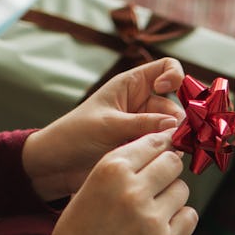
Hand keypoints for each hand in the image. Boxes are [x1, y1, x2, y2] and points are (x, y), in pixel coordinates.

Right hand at [21, 129, 196, 234]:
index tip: (162, 151)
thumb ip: (127, 161)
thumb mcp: (94, 181)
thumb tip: (169, 140)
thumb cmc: (85, 221)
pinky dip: (179, 219)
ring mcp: (150, 218)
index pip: (154, 142)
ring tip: (150, 209)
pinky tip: (159, 225)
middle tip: (156, 183)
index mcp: (111, 169)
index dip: (160, 146)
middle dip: (167, 169)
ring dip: (172, 196)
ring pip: (183, 189)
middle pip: (173, 163)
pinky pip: (190, 216)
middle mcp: (132, 190)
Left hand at [22, 57, 186, 199]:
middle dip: (178, 120)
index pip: (166, 68)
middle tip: (176, 138)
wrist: (57, 165)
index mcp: (131, 85)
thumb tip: (175, 126)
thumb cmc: (74, 135)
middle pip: (175, 105)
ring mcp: (144, 127)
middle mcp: (141, 104)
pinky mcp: (143, 149)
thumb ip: (143, 124)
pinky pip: (165, 148)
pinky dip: (168, 154)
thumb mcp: (108, 125)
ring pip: (173, 130)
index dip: (174, 76)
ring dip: (173, 140)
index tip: (165, 90)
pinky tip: (162, 162)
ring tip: (166, 153)